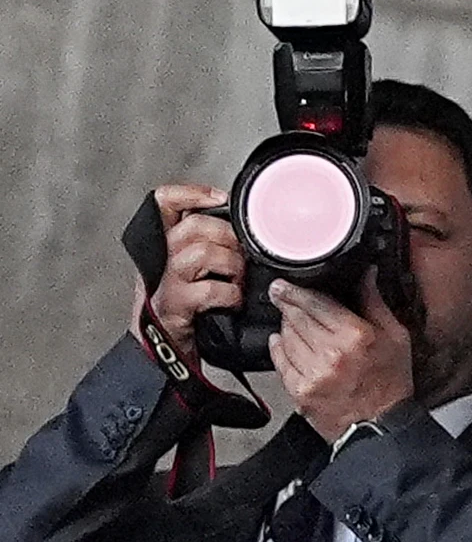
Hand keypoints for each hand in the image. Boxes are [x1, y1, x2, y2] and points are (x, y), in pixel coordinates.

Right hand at [133, 184, 243, 366]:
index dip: (191, 193)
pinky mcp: (176, 305)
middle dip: (227, 237)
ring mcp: (165, 281)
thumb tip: (243, 227)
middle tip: (238, 256)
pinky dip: (230, 294)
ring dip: (230, 265)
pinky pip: (210, 289)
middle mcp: (159, 258)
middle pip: (194, 226)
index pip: (164, 203)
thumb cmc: (186, 305)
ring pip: (202, 253)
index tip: (219, 197)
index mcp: (162, 243)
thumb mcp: (191, 267)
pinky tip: (232, 300)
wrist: (165, 349)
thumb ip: (208, 241)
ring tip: (236, 279)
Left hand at [267, 271, 414, 442]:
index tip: (283, 285)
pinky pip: (280, 363)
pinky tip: (280, 342)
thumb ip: (375, 303)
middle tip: (279, 294)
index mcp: (357, 336)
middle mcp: (332, 354)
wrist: (381, 425)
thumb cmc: (391, 381)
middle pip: (297, 318)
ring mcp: (313, 374)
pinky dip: (278, 349)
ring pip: (286, 338)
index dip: (295, 291)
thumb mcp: (396, 336)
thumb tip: (366, 274)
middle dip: (285, 304)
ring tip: (289, 320)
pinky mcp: (300, 392)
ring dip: (284, 326)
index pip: (316, 303)